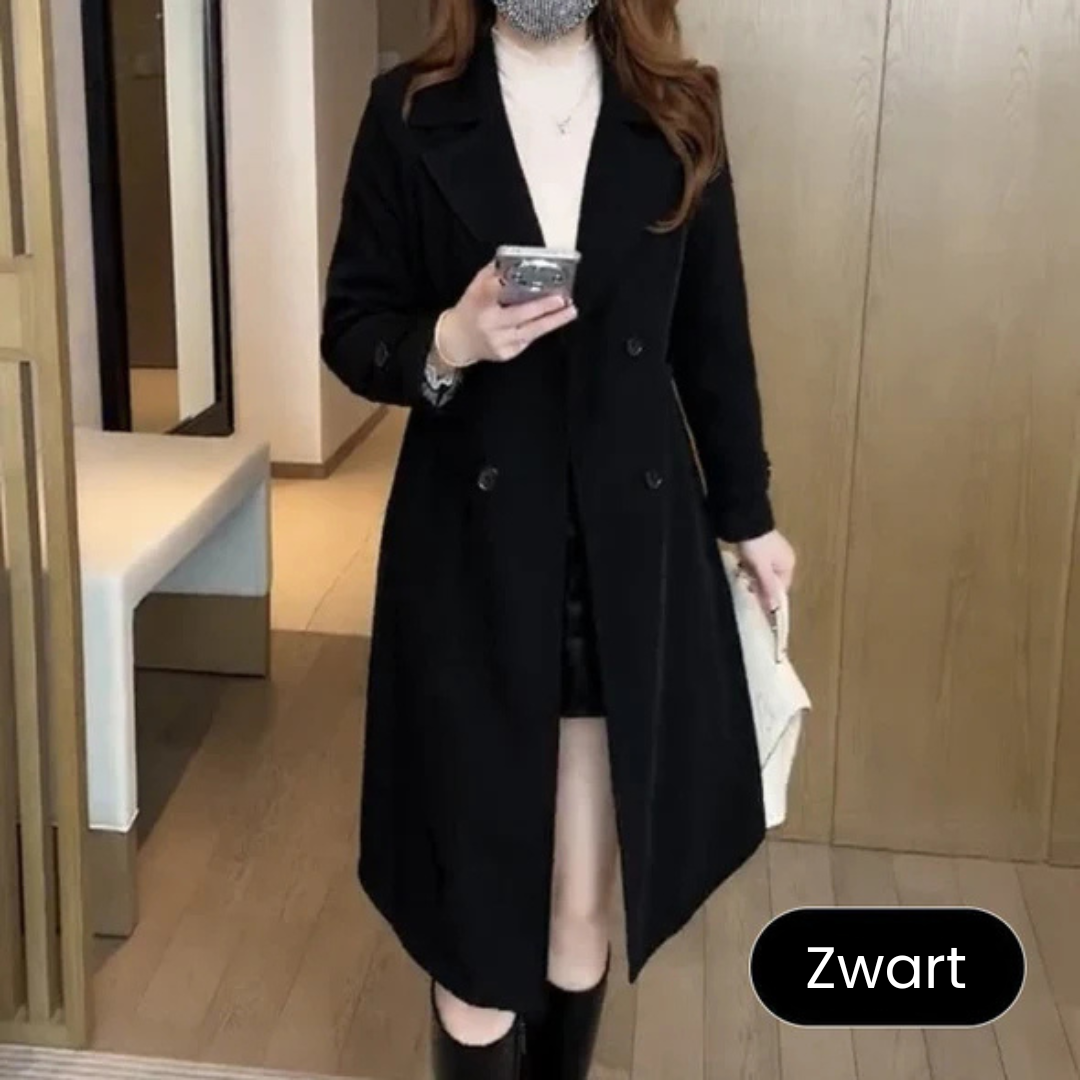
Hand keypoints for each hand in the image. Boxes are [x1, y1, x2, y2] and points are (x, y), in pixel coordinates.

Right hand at [437, 262, 577, 366]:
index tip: (510, 277)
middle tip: (561, 299)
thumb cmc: (470, 311)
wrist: (458, 342)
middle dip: (542, 307)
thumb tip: (514, 260)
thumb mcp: (474, 289)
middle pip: (518, 315)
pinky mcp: (507, 353)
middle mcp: (488, 324)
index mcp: (477, 304)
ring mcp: (499, 341)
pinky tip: (555, 319)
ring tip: (570, 311)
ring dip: (553, 321)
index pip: (488, 291)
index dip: (499, 285)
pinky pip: (529, 340)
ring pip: (531, 331)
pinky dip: (542, 328)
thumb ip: (491, 275)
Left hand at [734, 530, 795, 615]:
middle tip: (746, 585)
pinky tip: (741, 565)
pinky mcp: (762, 547)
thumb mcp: (761, 569)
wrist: (745, 521)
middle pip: (772, 580)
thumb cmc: (756, 545)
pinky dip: (749, 567)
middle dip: (759, 585)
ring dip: (752, 575)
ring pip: (763, 573)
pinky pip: (756, 564)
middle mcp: (784, 558)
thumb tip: (773, 608)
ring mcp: (773, 552)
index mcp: (788, 564)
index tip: (756, 601)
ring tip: (742, 573)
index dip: (769, 596)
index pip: (781, 588)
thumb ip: (767, 588)